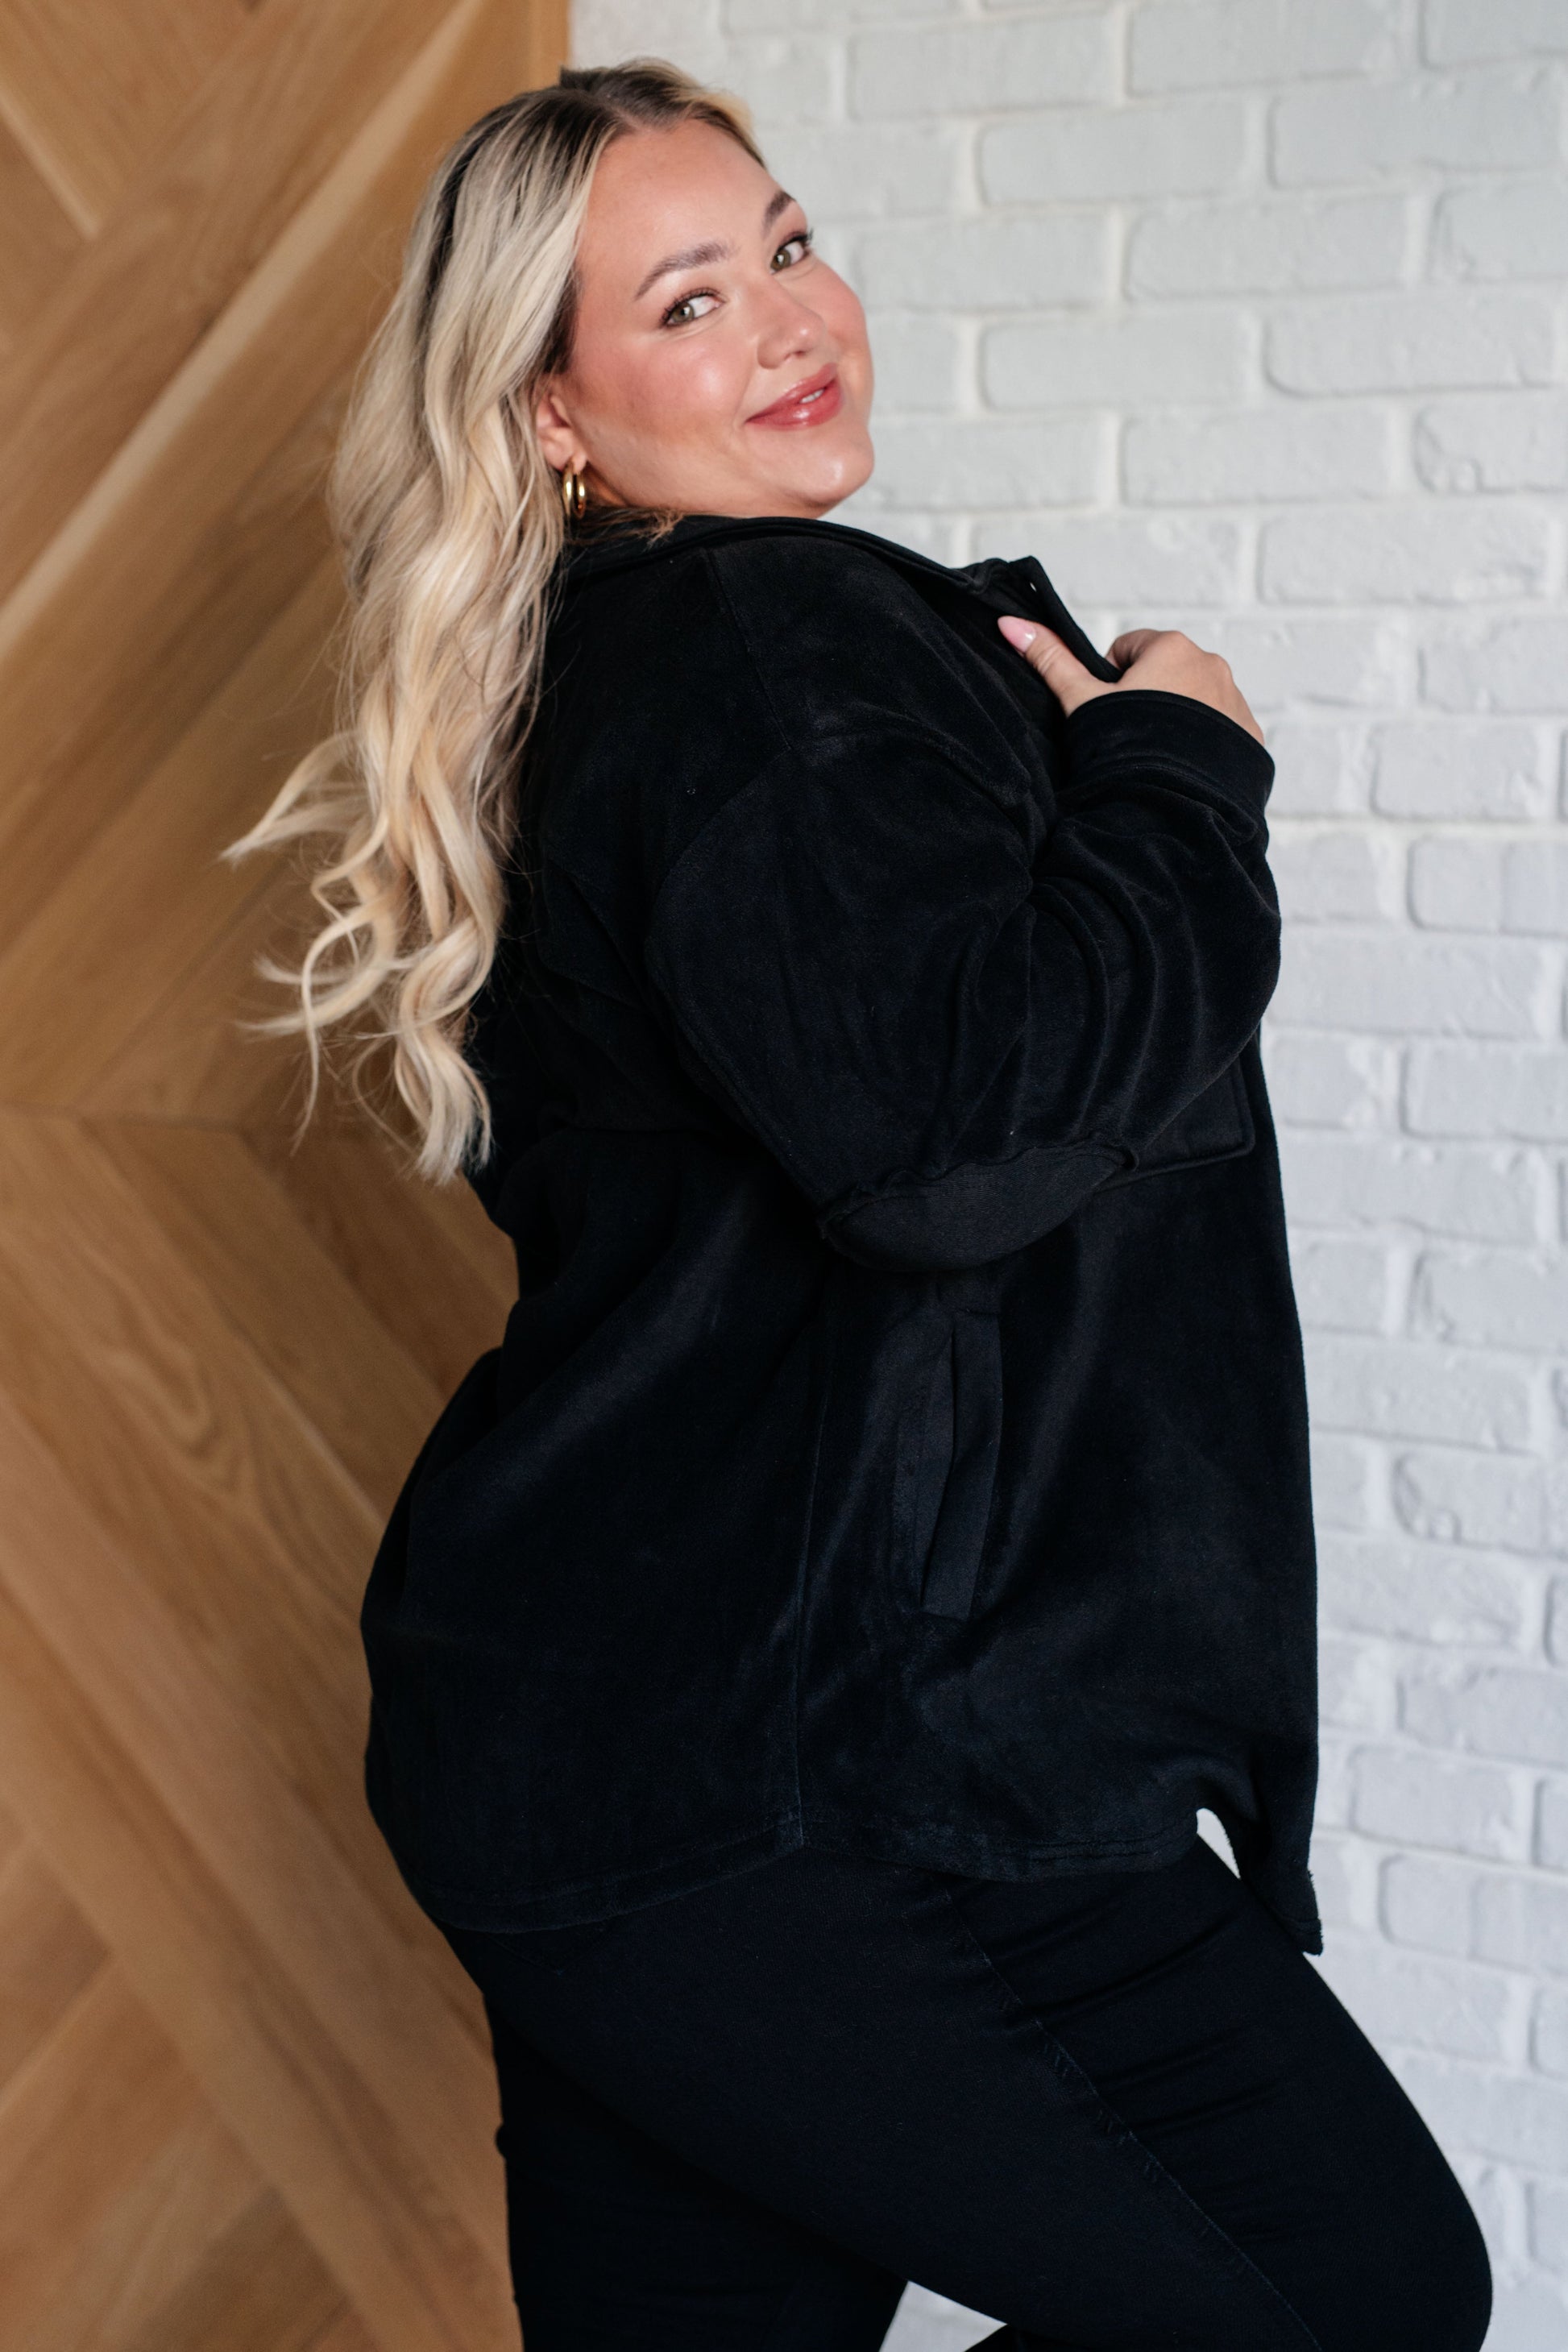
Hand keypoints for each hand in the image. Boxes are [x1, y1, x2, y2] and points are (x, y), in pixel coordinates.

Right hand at [997, 618, 1263, 745]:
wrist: (1172, 803)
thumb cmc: (1123, 747)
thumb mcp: (1081, 700)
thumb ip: (1051, 660)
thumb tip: (1011, 623)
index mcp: (1171, 647)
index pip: (1129, 651)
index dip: (1111, 682)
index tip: (1109, 713)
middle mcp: (1211, 664)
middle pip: (1165, 674)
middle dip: (1148, 699)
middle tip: (1130, 737)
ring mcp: (1235, 700)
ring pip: (1195, 702)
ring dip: (1177, 720)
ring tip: (1156, 755)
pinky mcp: (1250, 735)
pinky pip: (1222, 730)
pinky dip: (1204, 744)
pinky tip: (1183, 767)